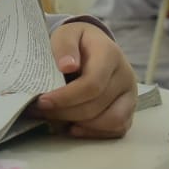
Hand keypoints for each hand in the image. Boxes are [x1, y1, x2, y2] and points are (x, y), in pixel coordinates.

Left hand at [36, 22, 137, 138]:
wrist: (94, 45)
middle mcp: (125, 76)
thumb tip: (67, 65)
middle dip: (65, 113)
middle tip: (39, 112)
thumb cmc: (77, 42)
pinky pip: (117, 130)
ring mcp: (129, 95)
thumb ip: (65, 46)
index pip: (92, 84)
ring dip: (81, 126)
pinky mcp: (128, 110)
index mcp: (110, 55)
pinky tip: (73, 128)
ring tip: (55, 121)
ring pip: (112, 122)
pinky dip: (95, 133)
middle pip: (97, 106)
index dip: (66, 98)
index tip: (42, 101)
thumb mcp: (66, 34)